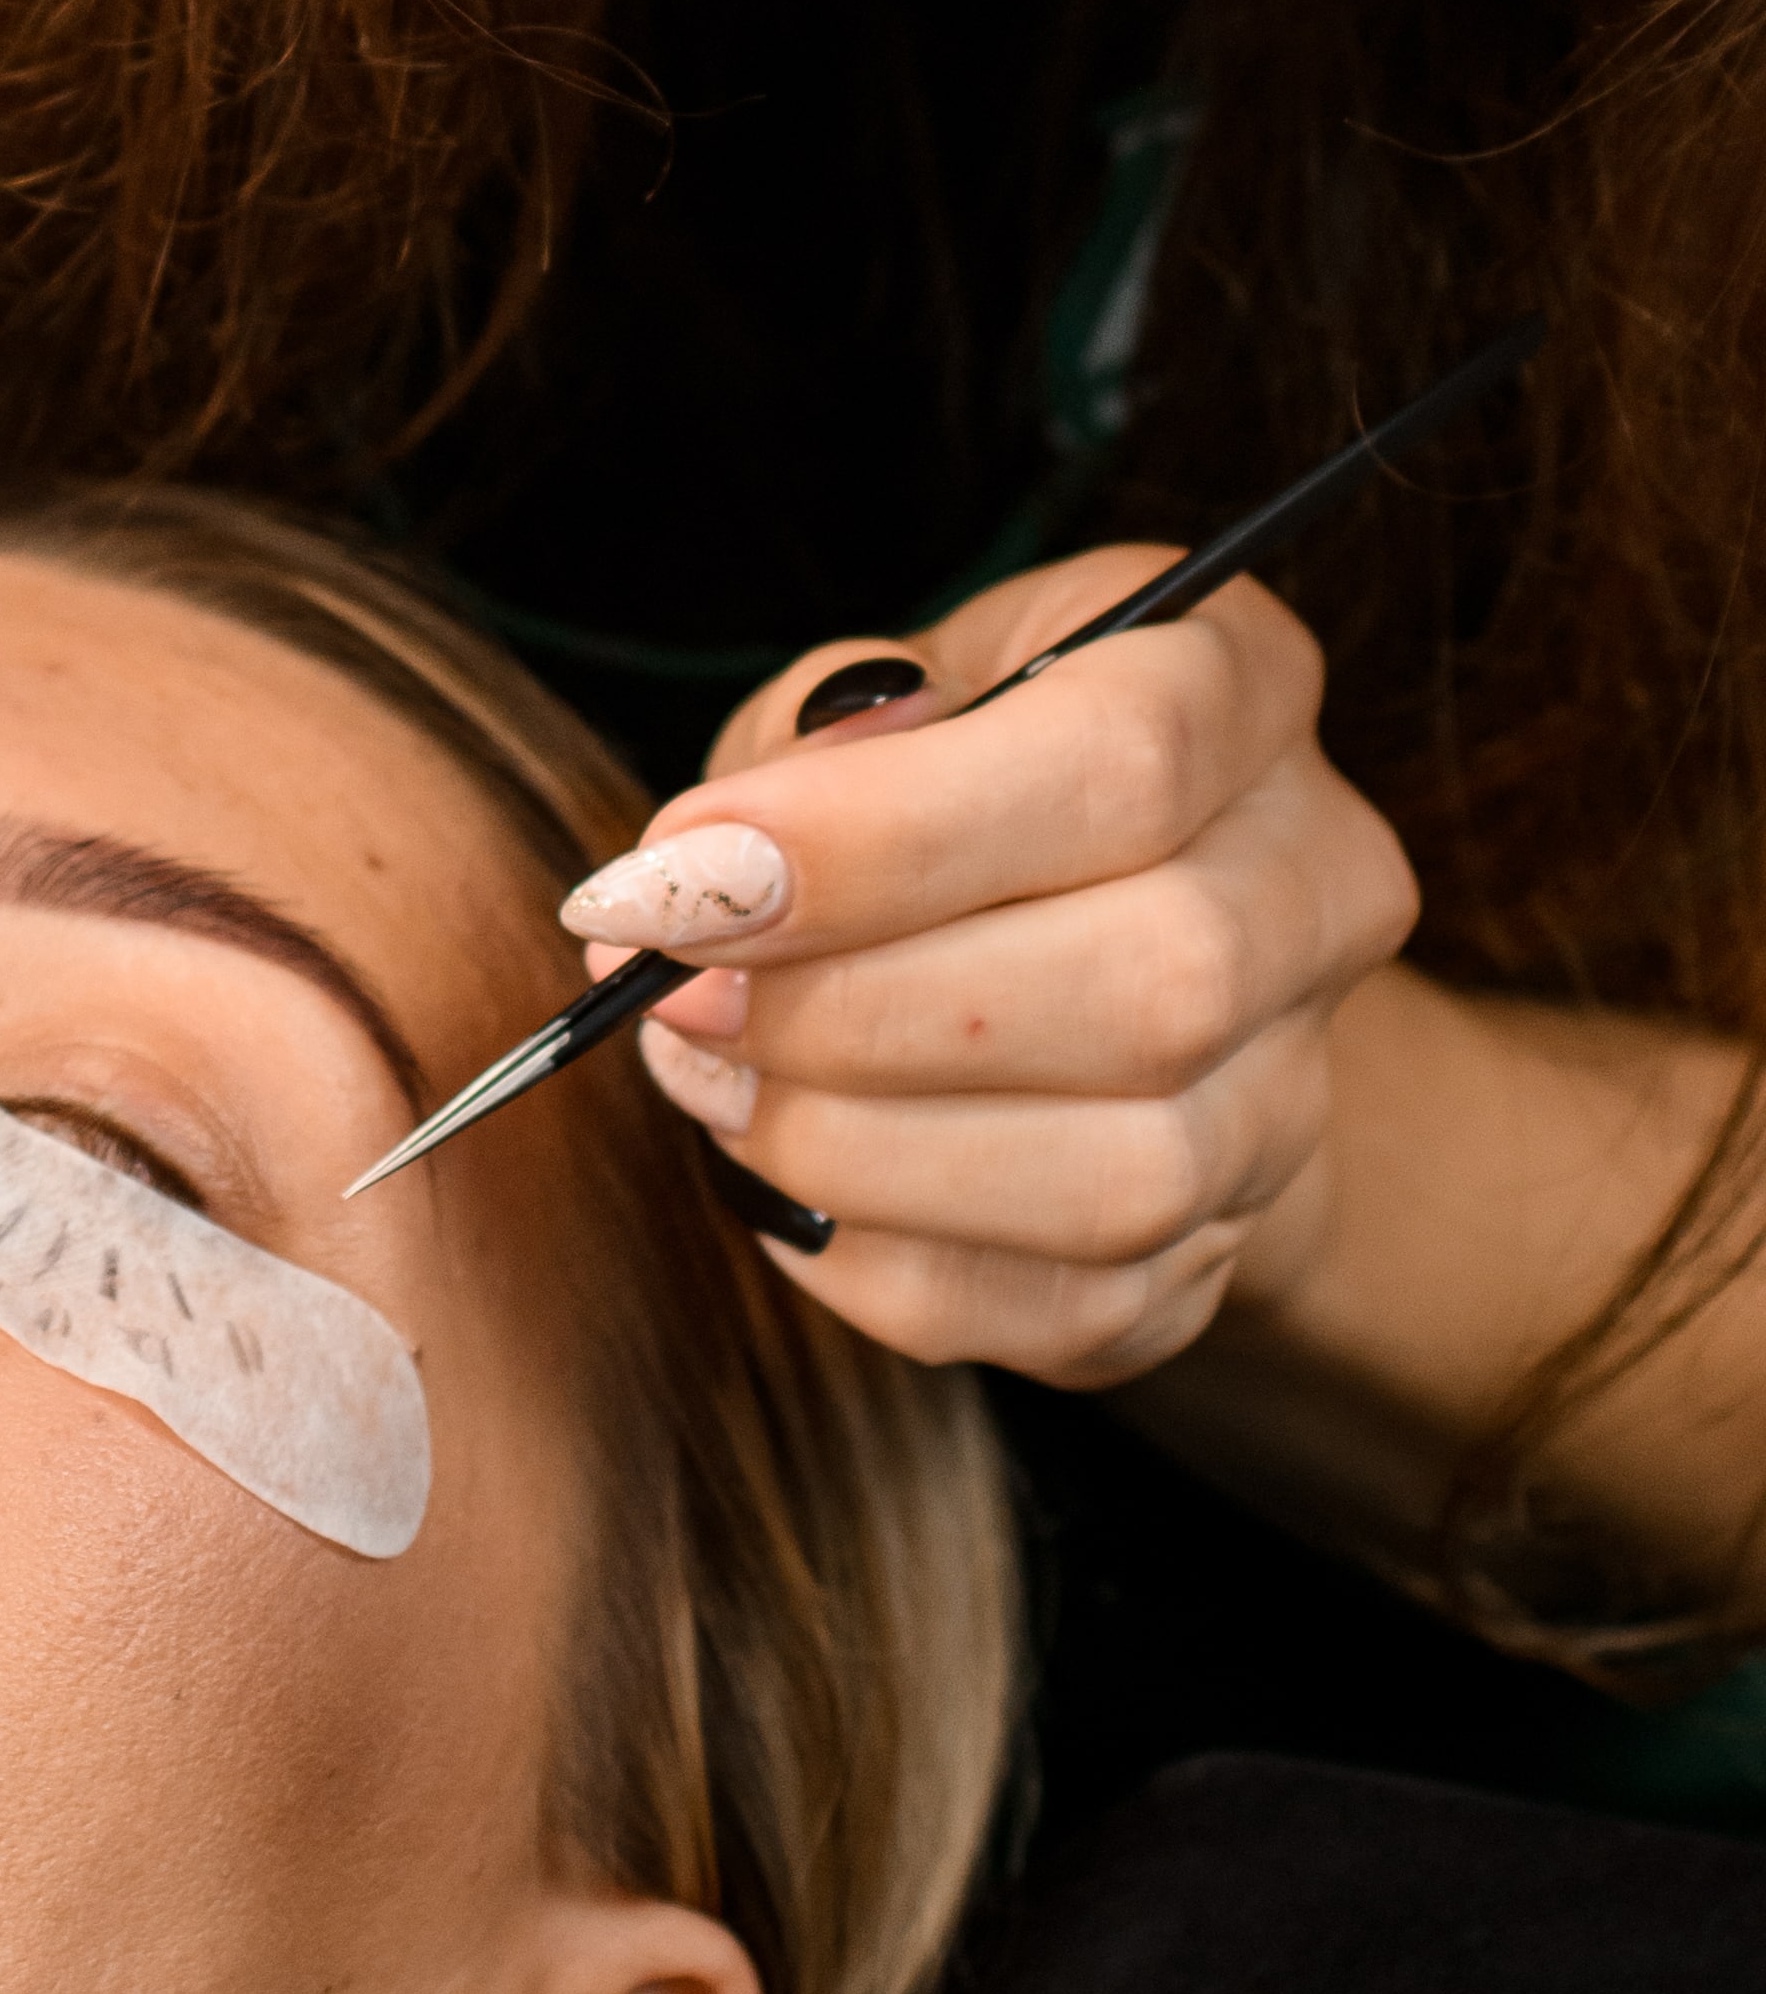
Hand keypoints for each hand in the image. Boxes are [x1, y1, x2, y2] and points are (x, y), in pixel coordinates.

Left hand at [563, 553, 1418, 1382]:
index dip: (877, 834)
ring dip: (858, 1147)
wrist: (1087, 934)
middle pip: (1150, 982)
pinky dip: (880, 1257)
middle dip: (857, 1008)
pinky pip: (1065, 1308)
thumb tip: (706, 874)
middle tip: (675, 992)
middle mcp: (1318, 882)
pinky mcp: (1220, 1248)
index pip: (1124, 759)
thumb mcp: (878, 693)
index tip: (675, 877)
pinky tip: (778, 1177)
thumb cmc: (947, 782)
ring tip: (710, 1077)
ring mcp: (1294, 1086)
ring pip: (1122, 1176)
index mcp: (1238, 684)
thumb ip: (809, 754)